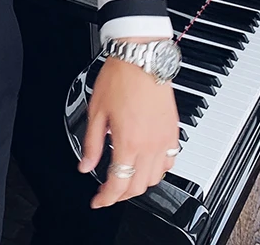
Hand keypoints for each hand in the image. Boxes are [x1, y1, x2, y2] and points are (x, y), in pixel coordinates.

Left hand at [78, 38, 179, 208]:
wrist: (141, 58)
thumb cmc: (118, 78)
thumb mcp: (95, 111)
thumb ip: (91, 143)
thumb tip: (85, 165)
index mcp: (128, 141)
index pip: (118, 183)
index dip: (106, 198)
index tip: (97, 201)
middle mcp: (150, 145)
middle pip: (137, 186)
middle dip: (121, 194)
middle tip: (107, 191)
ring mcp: (165, 140)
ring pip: (155, 178)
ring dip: (139, 183)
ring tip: (123, 177)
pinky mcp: (174, 133)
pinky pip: (170, 163)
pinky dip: (157, 170)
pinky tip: (144, 163)